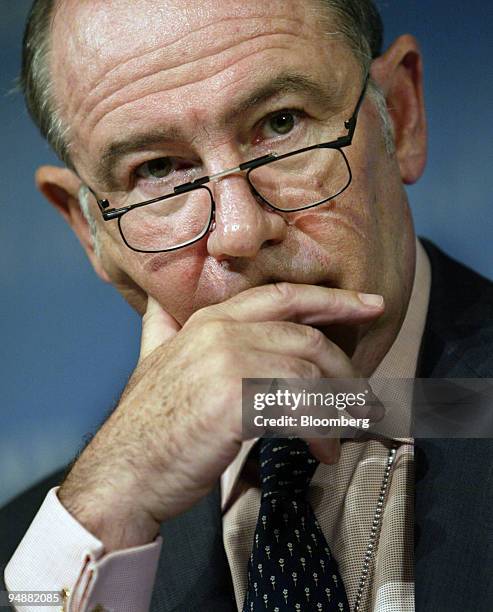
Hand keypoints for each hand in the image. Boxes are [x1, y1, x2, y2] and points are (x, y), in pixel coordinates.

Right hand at [58, 283, 383, 550]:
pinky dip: (322, 431)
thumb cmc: (147, 423)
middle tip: (361, 401)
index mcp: (210, 319)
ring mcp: (228, 362)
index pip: (286, 297)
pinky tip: (322, 452)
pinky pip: (301, 408)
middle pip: (308, 339)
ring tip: (339, 437)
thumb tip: (159, 305)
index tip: (371, 306)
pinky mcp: (236, 400)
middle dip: (344, 371)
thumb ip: (160, 327)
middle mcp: (222, 332)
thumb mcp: (151, 360)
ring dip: (336, 409)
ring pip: (310, 374)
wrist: (123, 471)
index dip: (334, 300)